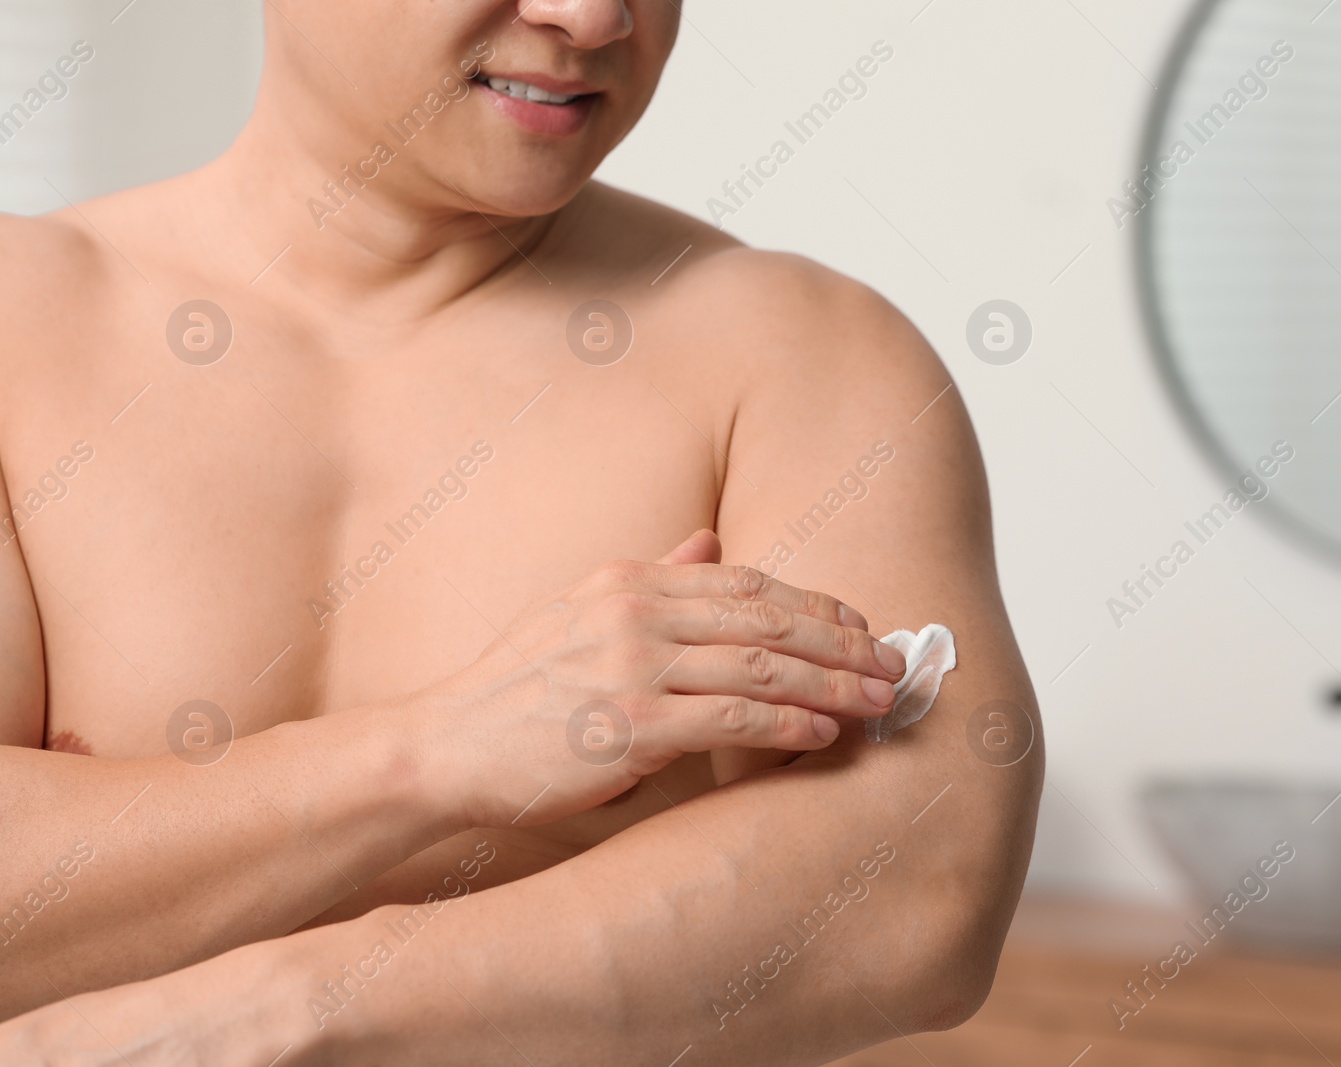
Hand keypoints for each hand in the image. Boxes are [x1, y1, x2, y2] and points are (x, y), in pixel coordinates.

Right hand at [405, 529, 906, 828]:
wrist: (445, 745)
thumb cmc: (517, 688)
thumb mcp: (580, 612)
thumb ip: (652, 577)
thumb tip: (708, 541)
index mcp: (630, 580)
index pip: (747, 581)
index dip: (814, 602)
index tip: (860, 624)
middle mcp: (637, 612)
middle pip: (769, 617)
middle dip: (842, 641)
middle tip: (892, 663)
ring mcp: (633, 666)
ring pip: (763, 665)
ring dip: (833, 684)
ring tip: (878, 701)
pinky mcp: (630, 725)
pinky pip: (731, 717)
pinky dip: (788, 723)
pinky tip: (824, 733)